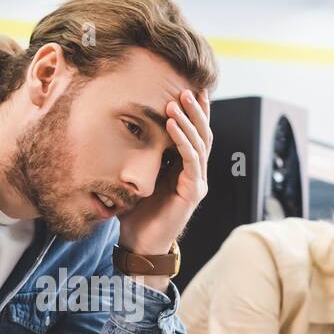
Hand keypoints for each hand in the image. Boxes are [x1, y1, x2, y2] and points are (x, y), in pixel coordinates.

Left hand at [117, 87, 211, 256]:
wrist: (140, 245)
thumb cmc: (137, 213)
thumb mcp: (140, 178)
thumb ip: (144, 157)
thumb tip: (130, 129)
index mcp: (186, 169)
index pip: (195, 135)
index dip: (196, 113)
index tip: (192, 89)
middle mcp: (196, 174)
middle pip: (203, 135)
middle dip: (196, 111)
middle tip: (186, 89)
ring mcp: (197, 183)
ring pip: (199, 144)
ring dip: (189, 121)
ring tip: (177, 101)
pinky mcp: (192, 192)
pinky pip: (191, 160)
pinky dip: (183, 140)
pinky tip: (173, 125)